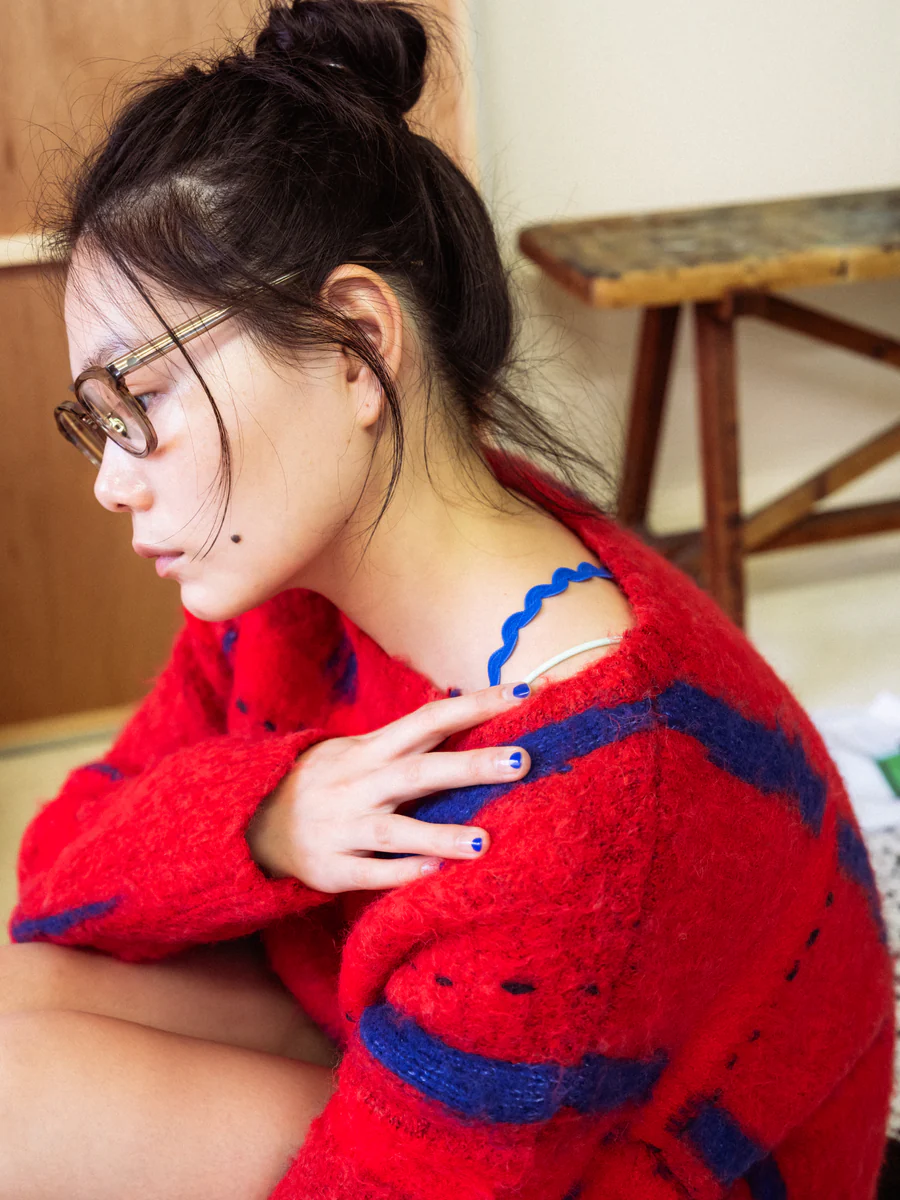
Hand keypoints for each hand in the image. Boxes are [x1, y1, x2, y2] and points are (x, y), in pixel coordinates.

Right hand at [246, 682, 532, 892]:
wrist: (253, 822)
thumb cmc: (329, 782)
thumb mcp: (361, 752)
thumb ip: (411, 742)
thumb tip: (468, 716)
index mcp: (370, 750)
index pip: (428, 719)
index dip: (474, 705)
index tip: (522, 693)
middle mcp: (358, 784)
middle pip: (419, 770)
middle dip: (470, 765)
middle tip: (521, 761)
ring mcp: (343, 827)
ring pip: (395, 830)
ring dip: (439, 834)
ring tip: (483, 840)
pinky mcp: (332, 868)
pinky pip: (370, 873)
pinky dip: (401, 873)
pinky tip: (436, 876)